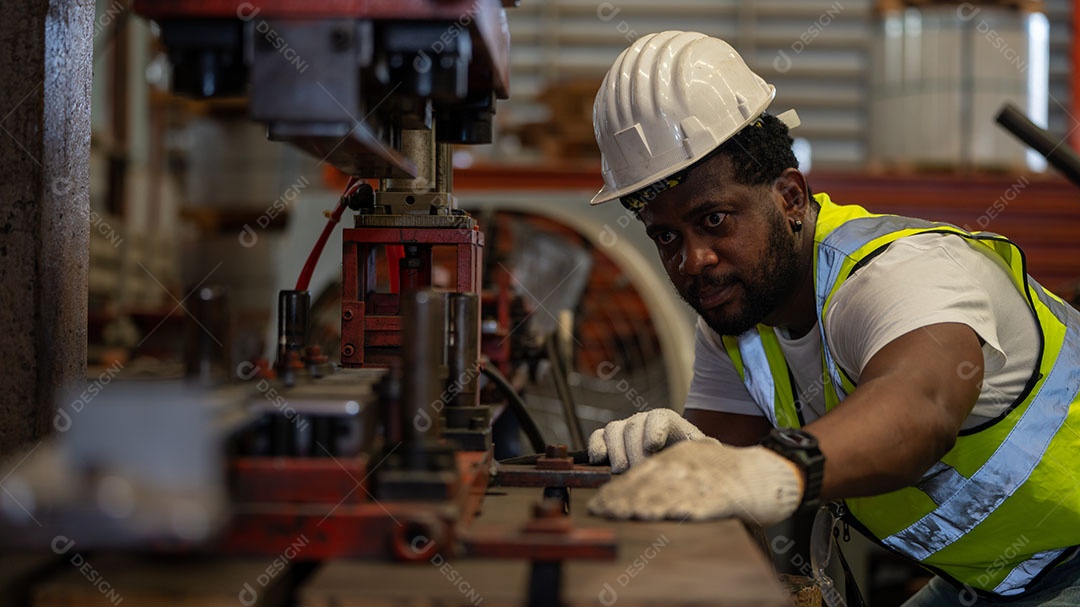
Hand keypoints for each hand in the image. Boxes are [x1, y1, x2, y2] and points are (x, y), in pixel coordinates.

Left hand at [587, 441, 803, 525]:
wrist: (770, 472)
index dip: (618, 488)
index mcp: (680, 454)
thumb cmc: (728, 475)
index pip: (642, 471)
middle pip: (653, 479)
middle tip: (607, 512)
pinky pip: (707, 501)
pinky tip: (676, 517)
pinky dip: (691, 509)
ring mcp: (708, 478)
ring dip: (653, 502)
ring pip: (676, 489)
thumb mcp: (693, 464)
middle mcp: (690, 463)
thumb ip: (666, 475)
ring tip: (635, 514)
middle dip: (627, 497)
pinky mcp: (728, 494)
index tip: (599, 504)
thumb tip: (633, 497)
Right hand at [588, 409, 718, 473]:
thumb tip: (710, 449)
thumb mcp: (701, 455)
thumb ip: (704, 450)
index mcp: (668, 421)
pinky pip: (597, 436)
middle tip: (638, 470)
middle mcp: (643, 420)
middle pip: (633, 426)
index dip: (653, 429)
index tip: (653, 446)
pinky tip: (599, 462)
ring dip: (615, 451)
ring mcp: (624, 428)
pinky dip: (596, 447)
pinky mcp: (608, 439)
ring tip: (622, 470)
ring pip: (613, 429)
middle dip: (634, 450)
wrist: (673, 464)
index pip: (658, 417)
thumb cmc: (688, 460)